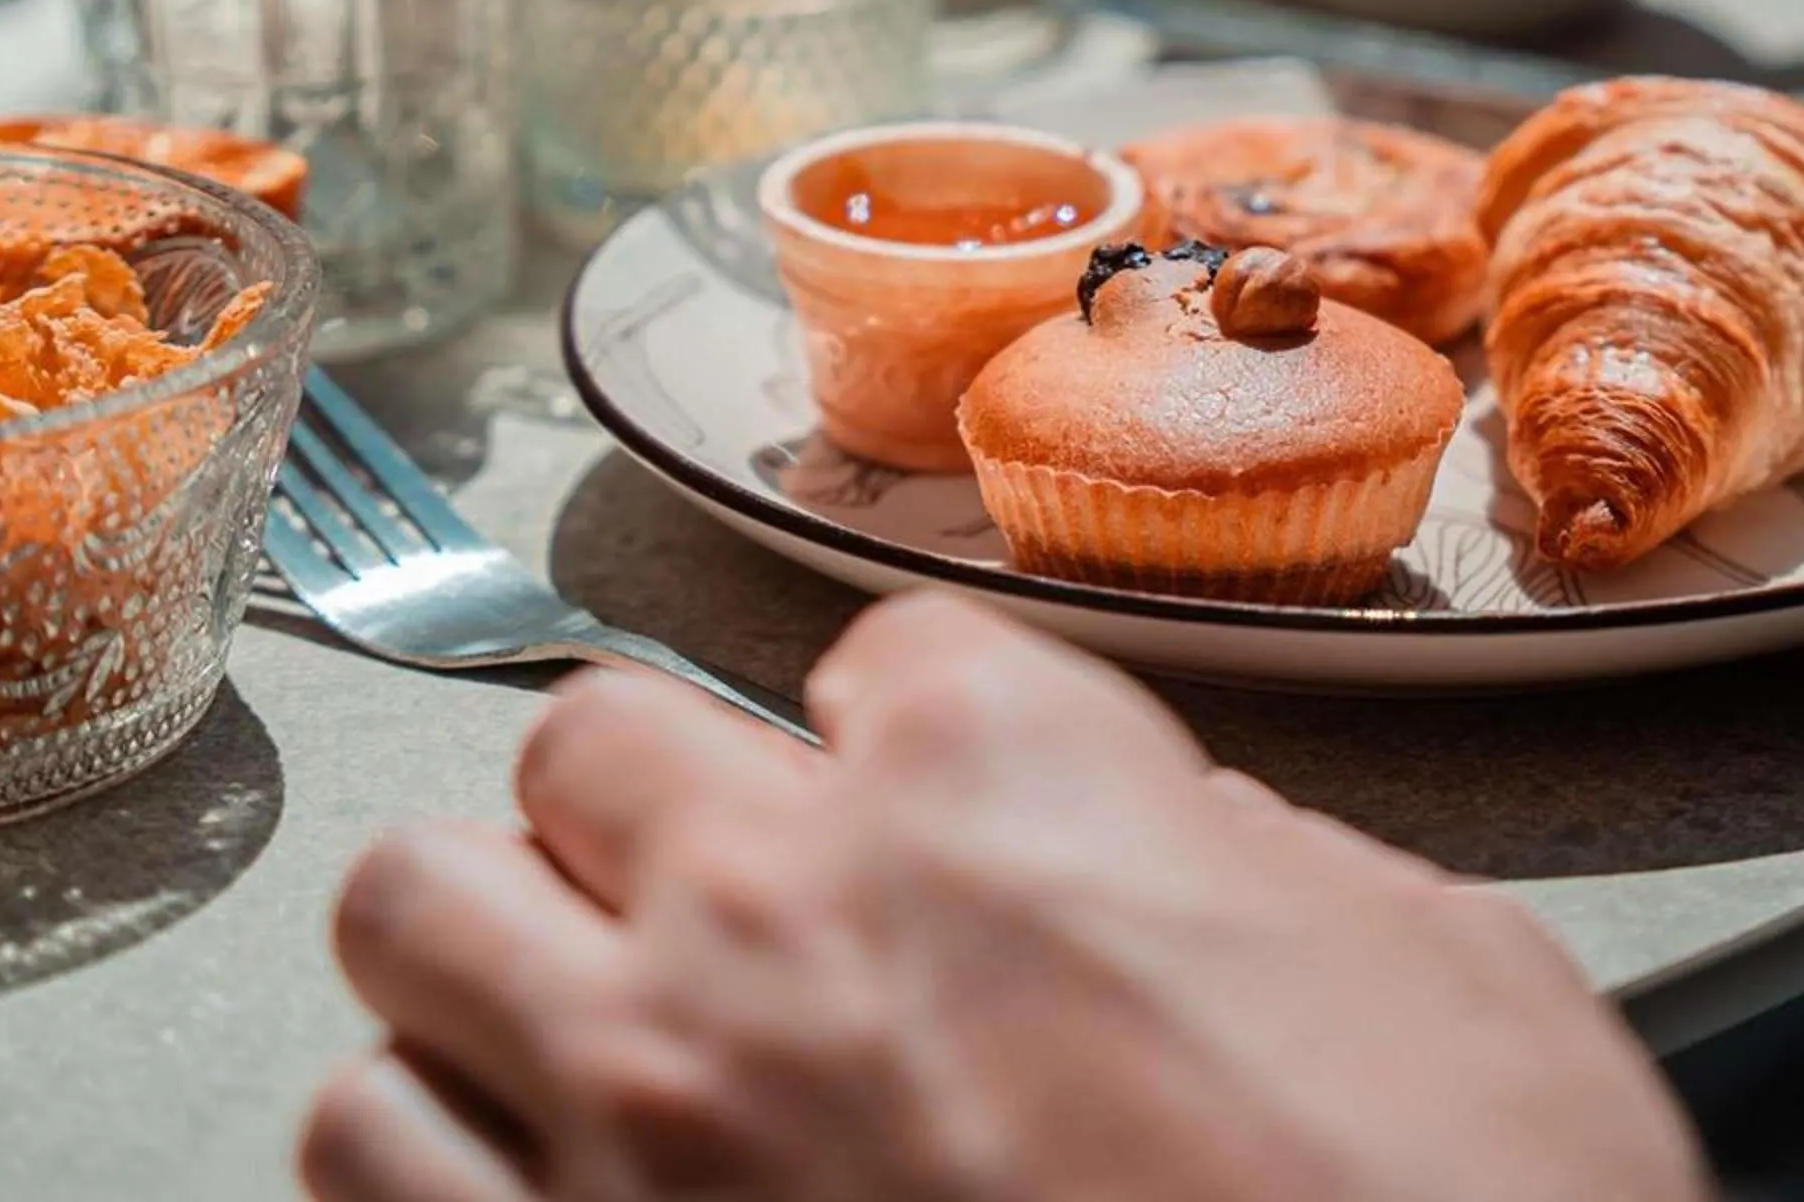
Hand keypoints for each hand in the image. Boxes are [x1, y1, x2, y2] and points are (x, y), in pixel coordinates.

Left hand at [299, 595, 1707, 1201]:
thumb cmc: (1438, 1200)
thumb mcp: (1437, 965)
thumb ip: (1253, 864)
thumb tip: (1185, 859)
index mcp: (1001, 771)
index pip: (866, 655)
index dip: (908, 737)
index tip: (925, 799)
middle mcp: (785, 907)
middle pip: (582, 741)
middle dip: (651, 799)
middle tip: (728, 887)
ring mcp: (645, 1111)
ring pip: (412, 917)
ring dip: (493, 955)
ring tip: (585, 1020)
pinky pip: (365, 1148)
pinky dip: (425, 1136)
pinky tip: (522, 1168)